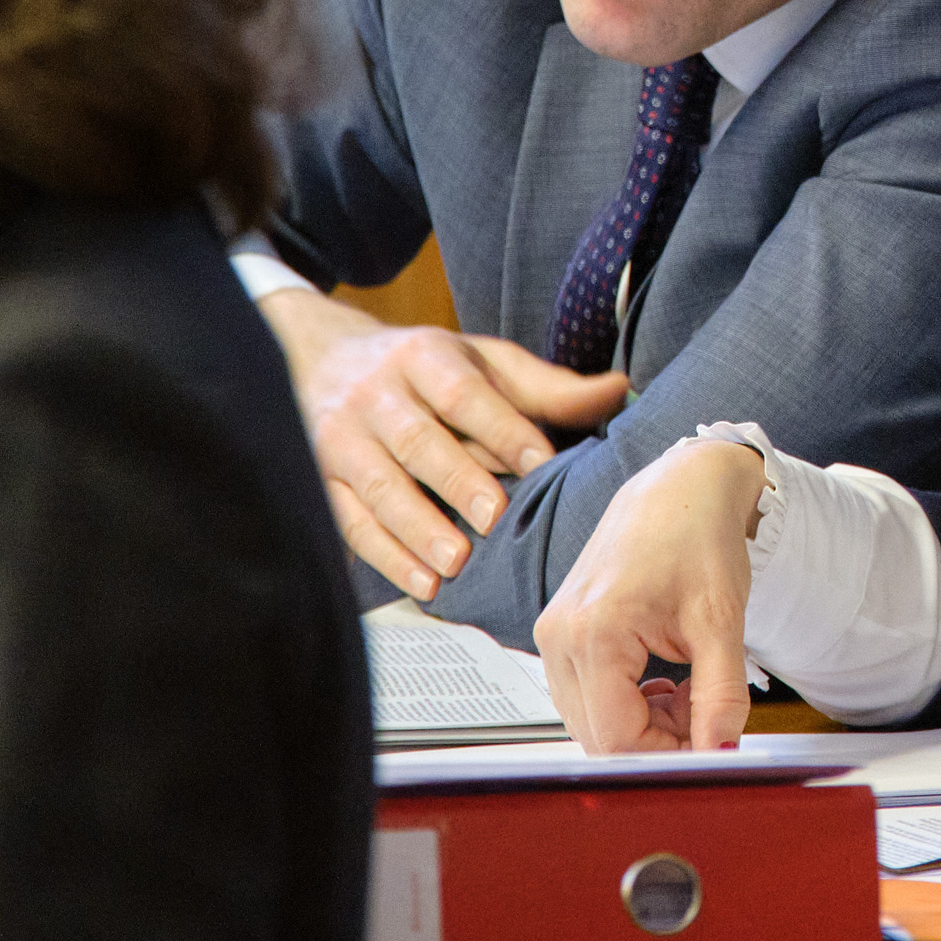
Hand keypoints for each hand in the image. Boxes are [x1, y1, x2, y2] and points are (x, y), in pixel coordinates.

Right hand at [257, 286, 627, 598]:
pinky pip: (350, 523)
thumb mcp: (483, 362)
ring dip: (417, 528)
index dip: (502, 427)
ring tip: (455, 563)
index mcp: (424, 357)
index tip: (541, 462)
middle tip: (494, 517)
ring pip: (378, 486)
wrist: (320, 359)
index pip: (464, 393)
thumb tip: (620, 391)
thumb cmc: (424, 370)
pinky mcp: (322, 481)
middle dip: (456, 479)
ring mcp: (341, 440)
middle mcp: (377, 395)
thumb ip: (547, 387)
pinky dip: (385, 557)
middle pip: (417, 440)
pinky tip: (421, 584)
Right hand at [535, 438, 769, 751]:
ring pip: (592, 720)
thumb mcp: (720, 621)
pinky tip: (664, 679)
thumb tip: (719, 752)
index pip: (617, 737)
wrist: (680, 488)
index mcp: (593, 633)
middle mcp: (559, 637)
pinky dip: (628, 702)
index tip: (709, 743)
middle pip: (599, 735)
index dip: (668, 753)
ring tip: (689, 686)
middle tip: (704, 707)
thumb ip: (720, 696)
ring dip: (643, 722)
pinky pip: (587, 695)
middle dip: (657, 738)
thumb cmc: (697, 536)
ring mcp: (554, 635)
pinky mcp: (561, 633)